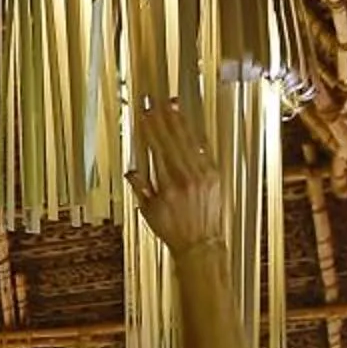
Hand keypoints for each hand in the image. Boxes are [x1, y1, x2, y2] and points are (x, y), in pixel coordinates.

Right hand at [128, 100, 225, 253]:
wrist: (200, 244)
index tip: (144, 116)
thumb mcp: (150, 212)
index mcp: (167, 186)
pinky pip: (202, 151)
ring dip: (180, 123)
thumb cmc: (174, 231)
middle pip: (174, 140)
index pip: (157, 149)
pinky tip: (189, 127)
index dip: (150, 130)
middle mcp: (186, 178)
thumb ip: (141, 189)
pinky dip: (194, 137)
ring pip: (189, 142)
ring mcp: (203, 175)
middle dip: (164, 120)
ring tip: (172, 107)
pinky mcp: (214, 176)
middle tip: (157, 103)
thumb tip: (132, 172)